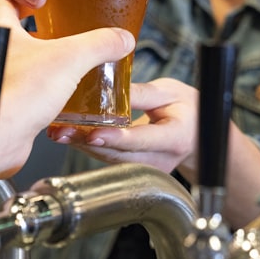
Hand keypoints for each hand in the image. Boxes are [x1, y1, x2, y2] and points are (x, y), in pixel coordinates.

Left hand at [0, 0, 134, 176]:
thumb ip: (99, 44)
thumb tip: (121, 38)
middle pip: (17, 33)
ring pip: (23, 65)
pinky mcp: (6, 106)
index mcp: (0, 30)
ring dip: (44, 64)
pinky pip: (27, 92)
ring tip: (71, 63)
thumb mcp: (70, 58)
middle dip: (41, 32)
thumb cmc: (18, 93)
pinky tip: (65, 96)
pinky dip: (44, 92)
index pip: (8, 0)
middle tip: (66, 29)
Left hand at [46, 78, 197, 174]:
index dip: (117, 138)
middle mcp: (160, 159)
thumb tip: (111, 88)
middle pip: (120, 154)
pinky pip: (109, 158)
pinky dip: (90, 146)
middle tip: (64, 130)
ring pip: (111, 159)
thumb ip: (142, 93)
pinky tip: (72, 135)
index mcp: (175, 138)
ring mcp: (148, 169)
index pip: (143, 140)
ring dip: (84, 145)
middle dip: (89, 142)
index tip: (94, 133)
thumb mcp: (170, 92)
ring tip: (61, 131)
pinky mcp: (136, 170)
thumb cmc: (187, 109)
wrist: (198, 134)